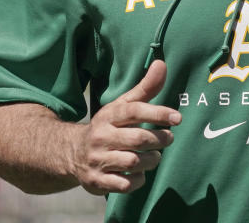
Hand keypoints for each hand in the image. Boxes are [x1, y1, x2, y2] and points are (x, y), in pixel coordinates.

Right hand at [68, 60, 181, 193]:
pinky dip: (138, 179)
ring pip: (133, 163)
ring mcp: (98, 161)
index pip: (133, 111)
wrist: (72, 153)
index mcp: (108, 116)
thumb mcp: (122, 106)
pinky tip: (140, 172)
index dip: (157, 113)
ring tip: (155, 155)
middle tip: (169, 138)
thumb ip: (145, 88)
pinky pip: (125, 184)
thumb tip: (162, 63)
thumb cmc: (108, 126)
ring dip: (151, 160)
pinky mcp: (97, 182)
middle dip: (159, 139)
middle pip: (137, 140)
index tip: (177, 118)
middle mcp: (101, 137)